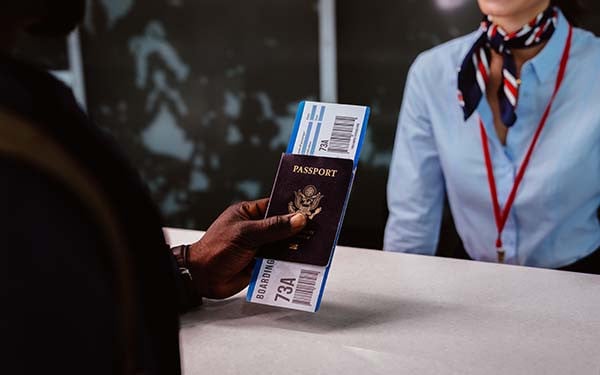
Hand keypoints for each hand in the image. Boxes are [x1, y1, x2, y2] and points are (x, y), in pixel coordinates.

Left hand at [188, 198, 306, 298]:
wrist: (202, 278)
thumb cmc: (216, 249)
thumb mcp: (246, 234)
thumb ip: (273, 227)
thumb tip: (298, 219)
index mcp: (248, 213)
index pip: (275, 206)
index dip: (292, 206)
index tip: (312, 206)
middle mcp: (255, 229)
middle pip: (282, 226)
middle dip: (298, 229)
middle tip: (320, 228)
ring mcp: (259, 247)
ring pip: (283, 245)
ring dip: (296, 246)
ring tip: (316, 245)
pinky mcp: (261, 264)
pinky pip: (280, 261)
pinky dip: (290, 262)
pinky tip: (304, 262)